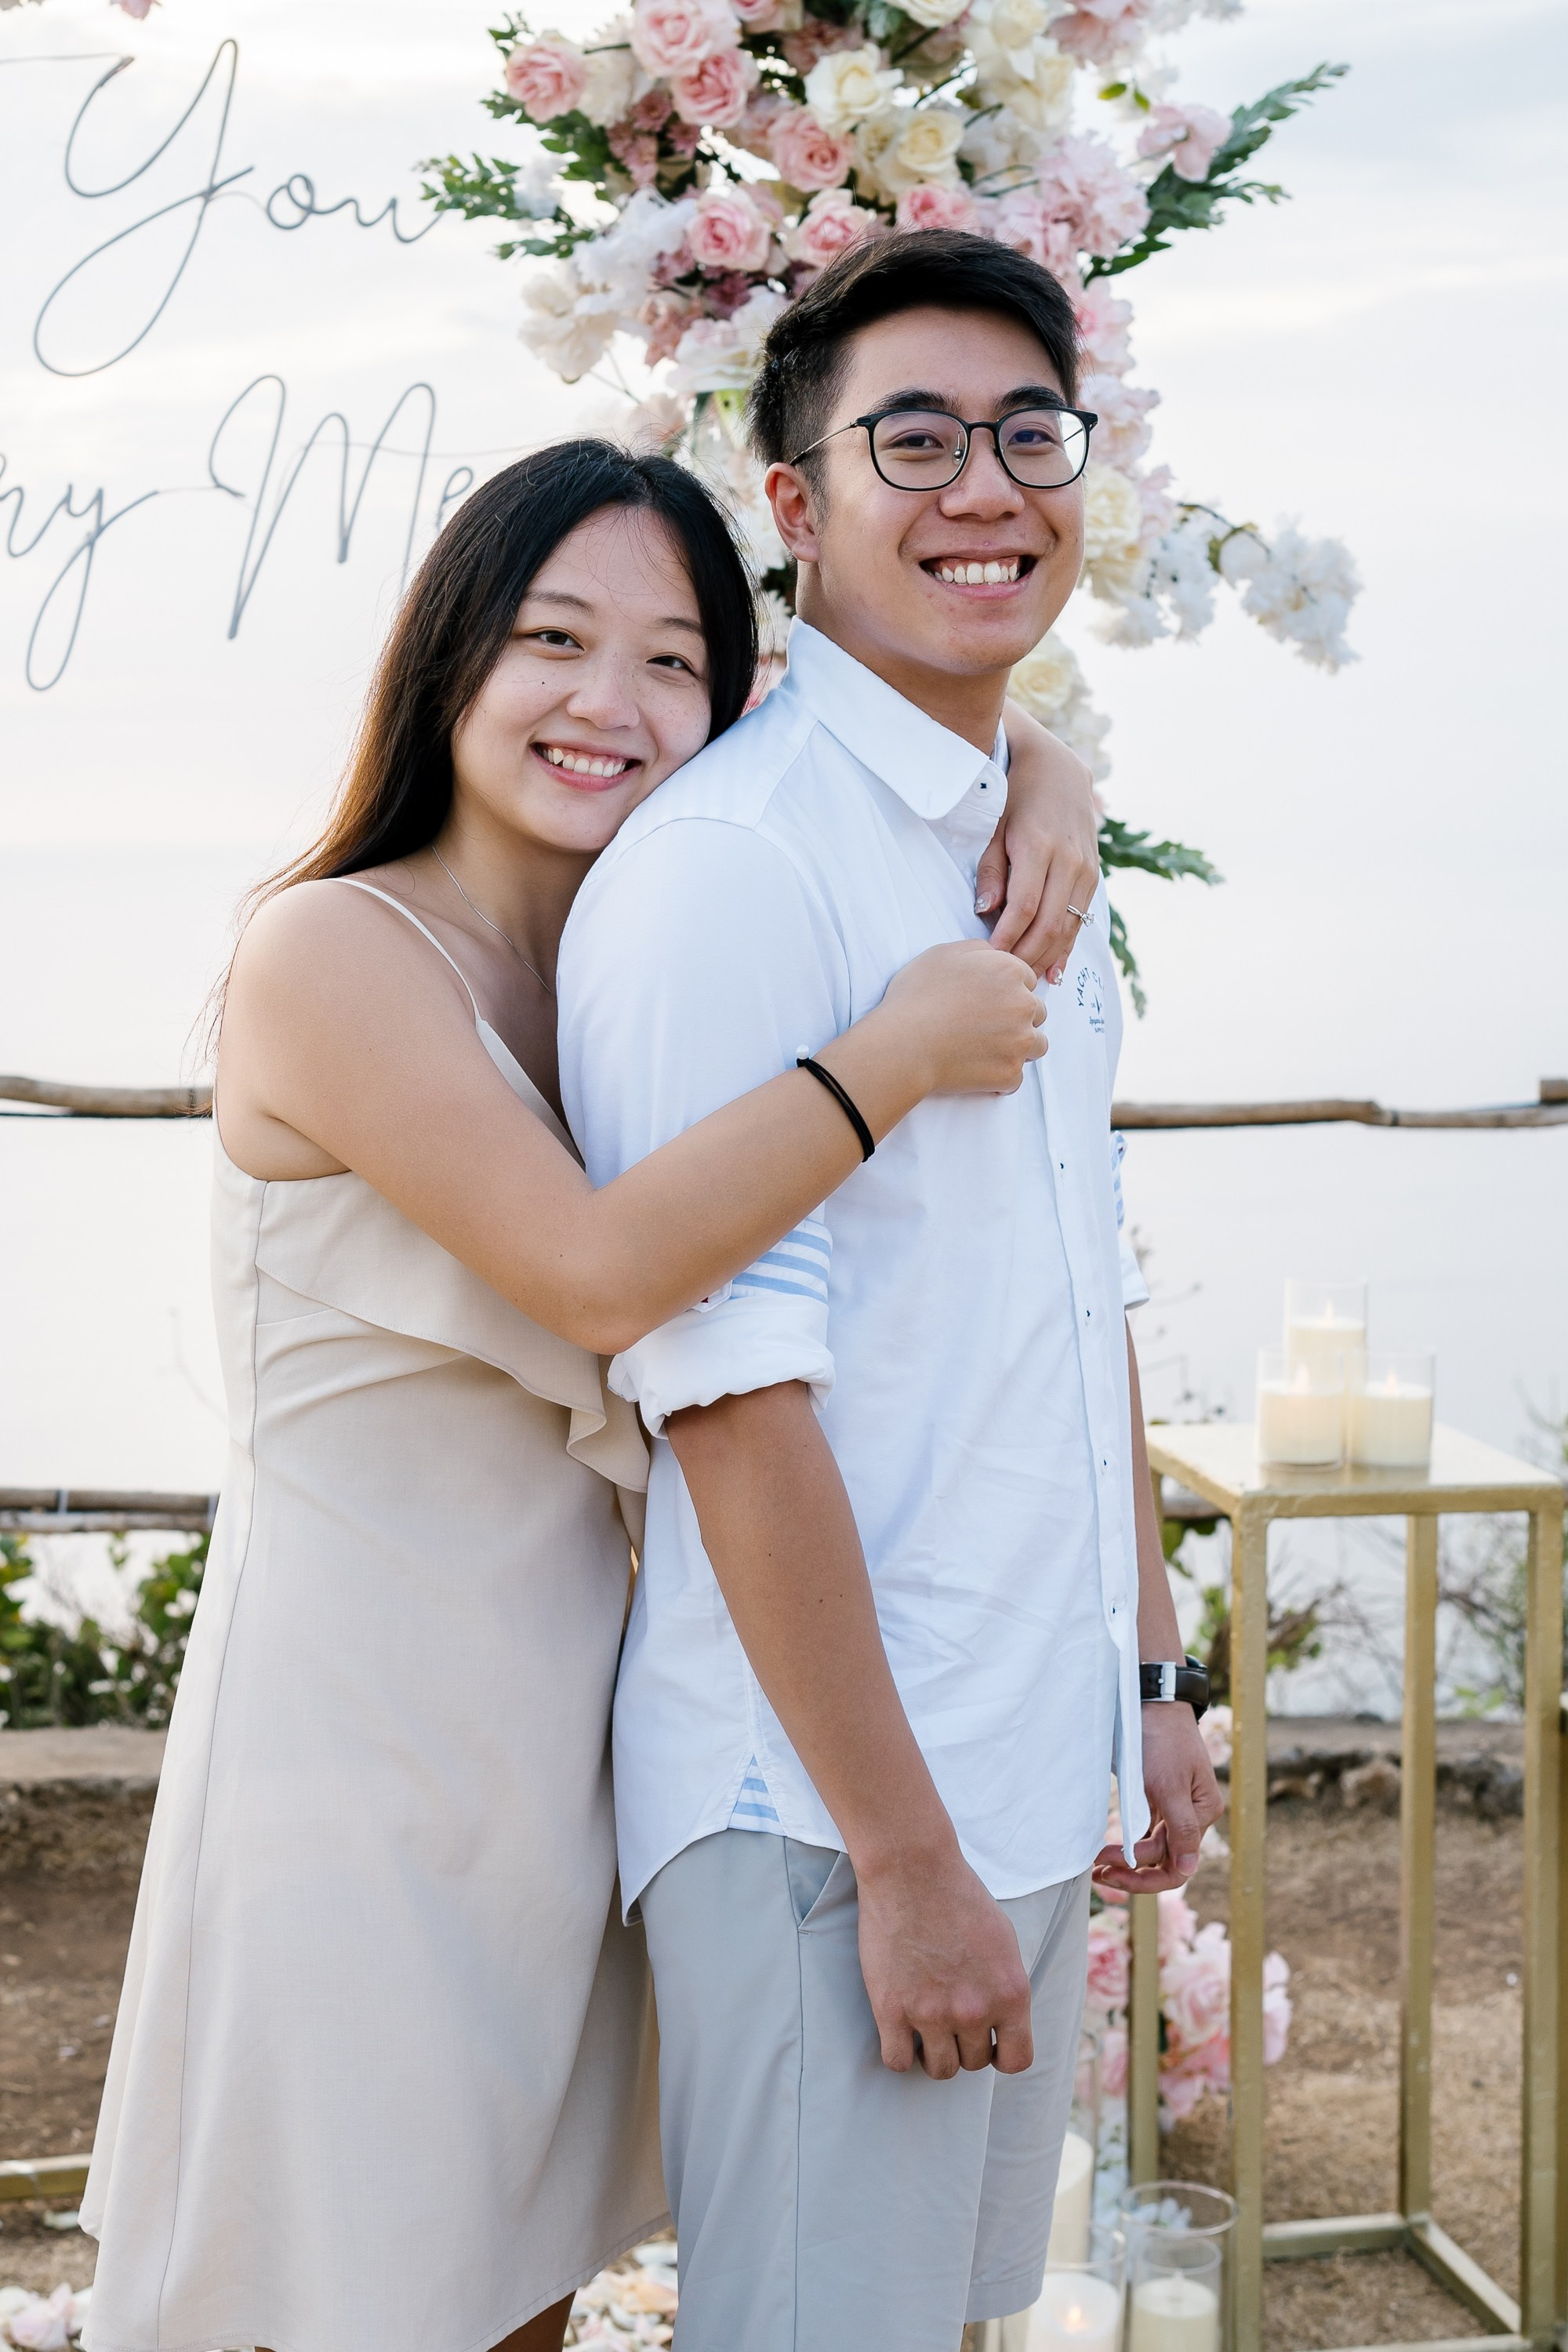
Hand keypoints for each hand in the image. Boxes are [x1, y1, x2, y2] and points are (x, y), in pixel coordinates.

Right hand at [856, 1839, 1033, 2078]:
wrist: (912, 1870)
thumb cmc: (959, 1896)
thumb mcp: (1004, 1941)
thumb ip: (1006, 1987)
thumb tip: (1003, 2021)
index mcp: (1010, 1993)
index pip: (1016, 2060)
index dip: (1001, 2055)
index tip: (987, 2042)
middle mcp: (975, 2010)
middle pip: (974, 2064)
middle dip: (963, 2045)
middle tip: (949, 2018)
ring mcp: (932, 2013)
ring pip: (939, 2069)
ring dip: (933, 2053)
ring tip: (925, 2028)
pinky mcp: (892, 2009)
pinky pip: (897, 2061)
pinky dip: (899, 2053)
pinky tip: (899, 2031)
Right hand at [877, 938, 1044, 1096]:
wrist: (904, 1043)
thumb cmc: (917, 996)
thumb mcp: (943, 954)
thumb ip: (978, 950)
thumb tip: (993, 956)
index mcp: (1010, 972)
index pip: (1027, 980)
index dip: (1007, 989)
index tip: (988, 1000)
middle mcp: (1023, 1005)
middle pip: (1037, 1012)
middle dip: (1018, 1017)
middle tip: (987, 1025)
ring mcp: (1020, 1042)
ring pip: (1037, 1045)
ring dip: (1019, 1047)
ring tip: (989, 1049)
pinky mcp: (1009, 1073)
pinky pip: (1016, 1077)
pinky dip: (1000, 1076)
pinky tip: (978, 1070)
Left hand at [977, 702, 1099, 984]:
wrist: (1057, 768)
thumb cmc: (1014, 796)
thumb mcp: (993, 826)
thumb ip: (990, 869)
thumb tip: (983, 911)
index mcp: (1039, 846)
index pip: (1023, 906)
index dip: (1006, 938)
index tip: (988, 959)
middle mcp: (1069, 860)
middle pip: (1049, 923)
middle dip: (1026, 956)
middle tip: (1005, 979)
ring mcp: (1087, 868)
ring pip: (1068, 925)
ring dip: (1047, 957)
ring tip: (1026, 982)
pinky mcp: (1094, 873)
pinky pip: (1081, 917)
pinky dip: (1066, 945)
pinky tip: (1055, 969)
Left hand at [1091, 1703, 1224, 1896]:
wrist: (1152, 1699)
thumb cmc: (1163, 1740)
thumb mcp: (1170, 1786)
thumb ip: (1181, 1829)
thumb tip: (1188, 1869)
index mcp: (1203, 1813)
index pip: (1179, 1865)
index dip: (1147, 1879)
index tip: (1114, 1872)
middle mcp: (1192, 1815)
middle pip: (1164, 1860)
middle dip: (1132, 1872)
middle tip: (1098, 1875)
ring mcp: (1175, 1807)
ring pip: (1153, 1848)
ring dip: (1127, 1860)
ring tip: (1096, 1868)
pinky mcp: (1158, 1798)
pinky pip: (1145, 1831)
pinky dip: (1128, 1843)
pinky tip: (1109, 1849)